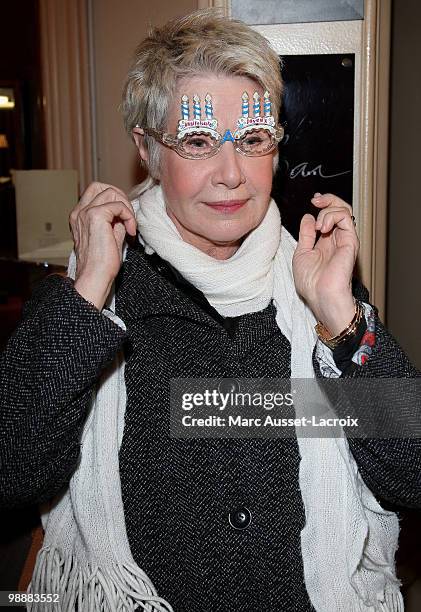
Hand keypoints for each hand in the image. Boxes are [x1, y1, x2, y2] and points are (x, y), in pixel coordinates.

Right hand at [69, 182, 136, 309]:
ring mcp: (85, 213)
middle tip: (129, 217)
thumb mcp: (109, 237)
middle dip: (120, 197)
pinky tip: (130, 232)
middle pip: (101, 186)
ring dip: (126, 207)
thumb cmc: (101, 264)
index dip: (115, 200)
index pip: (96, 192)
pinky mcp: (96, 216)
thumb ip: (115, 223)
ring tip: (130, 226)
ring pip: (111, 192)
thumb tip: (125, 215)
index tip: (125, 219)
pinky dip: (128, 215)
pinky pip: (118, 205)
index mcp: (80, 216)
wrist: (95, 277)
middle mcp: (79, 212)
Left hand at [292, 192, 358, 335]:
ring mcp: (345, 240)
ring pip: (344, 210)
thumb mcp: (302, 253)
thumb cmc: (311, 283)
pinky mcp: (350, 242)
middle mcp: (337, 239)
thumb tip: (308, 217)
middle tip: (316, 200)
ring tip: (318, 225)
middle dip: (327, 199)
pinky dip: (332, 216)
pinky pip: (346, 218)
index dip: (322, 204)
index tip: (312, 201)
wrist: (320, 296)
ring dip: (328, 209)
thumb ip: (306, 234)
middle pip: (339, 209)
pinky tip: (322, 228)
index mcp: (326, 242)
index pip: (329, 216)